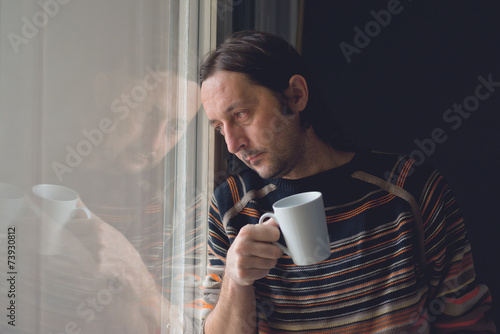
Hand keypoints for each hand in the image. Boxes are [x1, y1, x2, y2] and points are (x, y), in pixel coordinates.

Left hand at [11, 206, 165, 333]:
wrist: (130, 265)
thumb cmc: (115, 244)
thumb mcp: (103, 226)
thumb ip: (87, 212)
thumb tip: (73, 197)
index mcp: (98, 226)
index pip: (70, 225)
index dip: (59, 228)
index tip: (48, 227)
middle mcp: (97, 239)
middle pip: (67, 238)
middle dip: (56, 240)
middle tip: (45, 239)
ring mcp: (96, 254)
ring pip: (69, 251)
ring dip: (61, 252)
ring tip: (55, 251)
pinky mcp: (95, 268)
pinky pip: (74, 264)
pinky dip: (68, 264)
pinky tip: (66, 263)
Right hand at [225, 219, 282, 285]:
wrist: (232, 266)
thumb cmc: (247, 246)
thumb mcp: (254, 233)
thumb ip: (268, 226)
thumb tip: (280, 218)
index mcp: (246, 231)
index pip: (274, 233)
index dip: (277, 237)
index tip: (272, 238)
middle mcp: (241, 245)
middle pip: (275, 251)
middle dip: (276, 252)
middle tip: (270, 251)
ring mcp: (241, 260)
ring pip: (271, 262)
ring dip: (269, 262)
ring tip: (261, 259)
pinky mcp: (242, 274)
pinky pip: (264, 272)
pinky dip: (263, 271)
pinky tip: (256, 267)